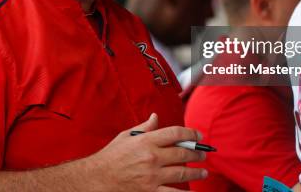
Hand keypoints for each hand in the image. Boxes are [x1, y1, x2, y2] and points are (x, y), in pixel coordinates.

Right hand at [83, 113, 207, 191]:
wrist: (97, 179)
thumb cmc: (110, 157)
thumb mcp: (126, 136)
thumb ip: (144, 127)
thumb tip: (156, 117)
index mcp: (146, 141)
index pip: (175, 133)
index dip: (190, 133)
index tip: (198, 135)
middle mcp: (151, 157)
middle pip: (182, 152)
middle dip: (196, 152)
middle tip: (203, 153)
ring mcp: (152, 176)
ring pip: (182, 172)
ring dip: (196, 172)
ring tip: (204, 171)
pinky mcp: (150, 191)